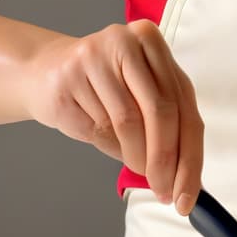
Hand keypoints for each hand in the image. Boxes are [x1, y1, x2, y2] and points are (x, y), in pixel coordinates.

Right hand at [22, 21, 202, 212]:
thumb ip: (172, 126)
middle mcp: (125, 42)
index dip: (190, 157)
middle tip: (165, 192)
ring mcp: (94, 56)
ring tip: (136, 168)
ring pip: (128, 123)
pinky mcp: (69, 77)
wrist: (45, 73)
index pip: (184, 107)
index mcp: (153, 42)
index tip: (187, 194)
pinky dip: (108, 145)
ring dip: (136, 158)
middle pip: (160, 113)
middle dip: (166, 162)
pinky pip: (98, 127)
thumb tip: (188, 179)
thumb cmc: (105, 89)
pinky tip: (102, 137)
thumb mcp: (145, 97)